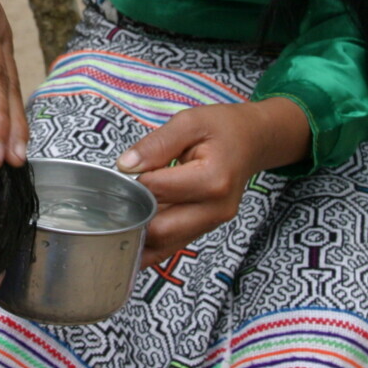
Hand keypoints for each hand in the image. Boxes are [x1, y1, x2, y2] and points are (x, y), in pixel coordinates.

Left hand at [116, 98, 309, 267]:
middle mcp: (215, 209)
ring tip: (118, 218)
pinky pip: (172, 245)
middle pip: (161, 230)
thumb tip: (125, 166)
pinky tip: (131, 235)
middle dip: (133, 216)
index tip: (124, 172)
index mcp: (213, 180)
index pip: (157, 191)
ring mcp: (212, 223)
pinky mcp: (205, 228)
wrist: (252, 141)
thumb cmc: (224, 129)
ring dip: (139, 235)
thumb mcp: (189, 122)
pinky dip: (150, 243)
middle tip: (114, 199)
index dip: (134, 183)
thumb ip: (156, 144)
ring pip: (165, 245)